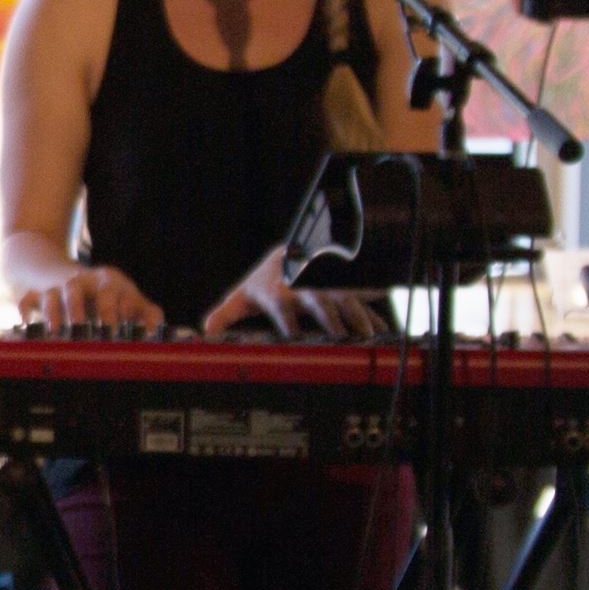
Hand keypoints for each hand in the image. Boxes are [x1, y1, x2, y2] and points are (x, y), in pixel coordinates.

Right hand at [14, 263, 168, 337]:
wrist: (53, 272)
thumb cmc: (98, 294)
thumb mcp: (124, 297)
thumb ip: (146, 312)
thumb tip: (155, 329)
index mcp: (108, 281)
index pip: (117, 291)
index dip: (121, 310)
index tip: (125, 332)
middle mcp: (82, 281)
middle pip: (86, 289)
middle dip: (92, 310)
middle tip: (101, 332)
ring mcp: (57, 287)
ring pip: (57, 295)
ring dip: (58, 313)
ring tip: (60, 333)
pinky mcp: (35, 294)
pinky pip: (27, 300)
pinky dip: (27, 312)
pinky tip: (29, 326)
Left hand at [202, 252, 381, 341]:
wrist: (294, 251)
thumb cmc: (267, 280)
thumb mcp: (244, 295)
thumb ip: (225, 315)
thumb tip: (205, 332)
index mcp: (278, 290)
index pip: (281, 305)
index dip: (287, 320)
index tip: (292, 337)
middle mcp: (305, 287)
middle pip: (319, 302)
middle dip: (328, 318)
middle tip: (338, 338)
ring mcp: (327, 287)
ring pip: (345, 300)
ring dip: (357, 318)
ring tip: (366, 337)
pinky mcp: (344, 290)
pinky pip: (362, 302)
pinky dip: (373, 316)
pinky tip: (383, 332)